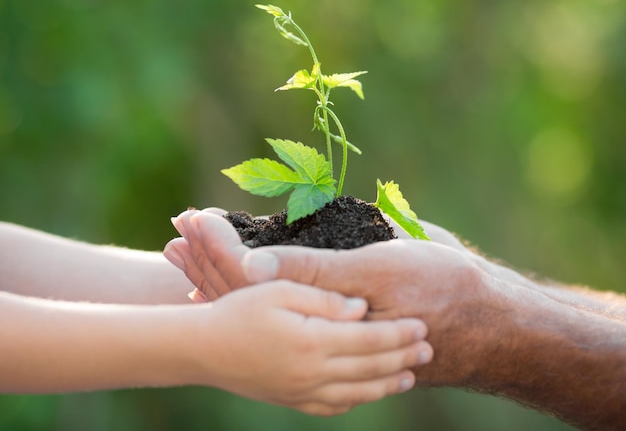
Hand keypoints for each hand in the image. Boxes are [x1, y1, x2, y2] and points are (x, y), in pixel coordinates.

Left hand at [164, 207, 473, 302]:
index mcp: (326, 305)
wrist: (483, 329)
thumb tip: (255, 259)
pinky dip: (247, 295)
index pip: (256, 274)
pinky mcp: (331, 331)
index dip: (221, 246)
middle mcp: (317, 323)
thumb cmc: (442, 283)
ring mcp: (322, 329)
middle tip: (174, 232)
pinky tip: (220, 283)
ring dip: (216, 276)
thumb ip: (317, 268)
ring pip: (256, 301)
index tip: (192, 220)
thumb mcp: (386, 260)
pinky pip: (279, 312)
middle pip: (245, 290)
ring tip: (181, 255)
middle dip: (206, 259)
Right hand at [193, 279, 432, 414]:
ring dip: (387, 383)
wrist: (203, 349)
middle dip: (402, 358)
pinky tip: (368, 391)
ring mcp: (302, 391)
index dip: (399, 333)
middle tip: (428, 349)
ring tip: (410, 376)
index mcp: (312, 341)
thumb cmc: (239, 311)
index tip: (422, 326)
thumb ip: (323, 299)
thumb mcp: (280, 292)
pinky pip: (333, 406)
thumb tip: (360, 307)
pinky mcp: (292, 400)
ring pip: (357, 392)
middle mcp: (312, 372)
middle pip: (370, 367)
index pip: (369, 339)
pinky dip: (357, 399)